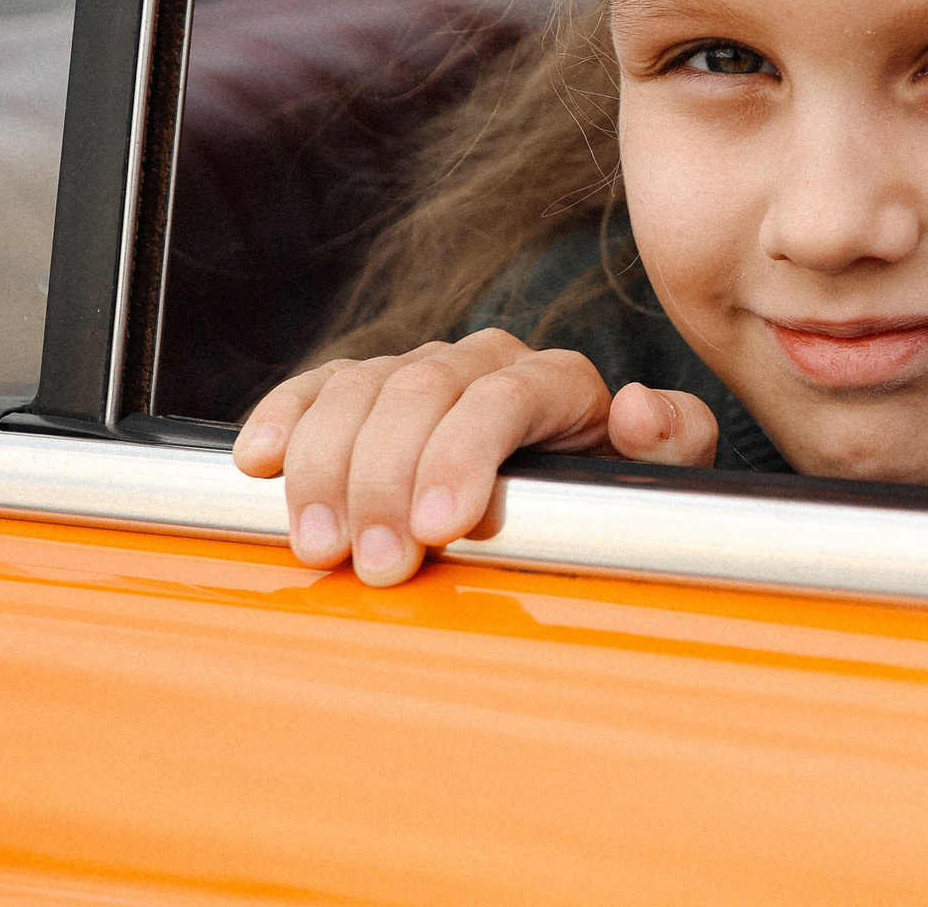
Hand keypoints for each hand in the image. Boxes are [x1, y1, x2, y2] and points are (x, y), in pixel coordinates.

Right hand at [231, 329, 718, 584]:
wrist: (569, 496)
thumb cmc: (612, 495)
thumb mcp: (660, 480)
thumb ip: (671, 443)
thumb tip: (639, 407)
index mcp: (557, 381)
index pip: (504, 396)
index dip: (463, 455)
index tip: (438, 528)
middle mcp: (485, 364)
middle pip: (420, 391)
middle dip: (386, 479)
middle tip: (372, 564)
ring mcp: (420, 375)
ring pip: (360, 389)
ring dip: (326, 467)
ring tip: (317, 548)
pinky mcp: (365, 395)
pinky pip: (316, 389)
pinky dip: (283, 419)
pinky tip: (257, 464)